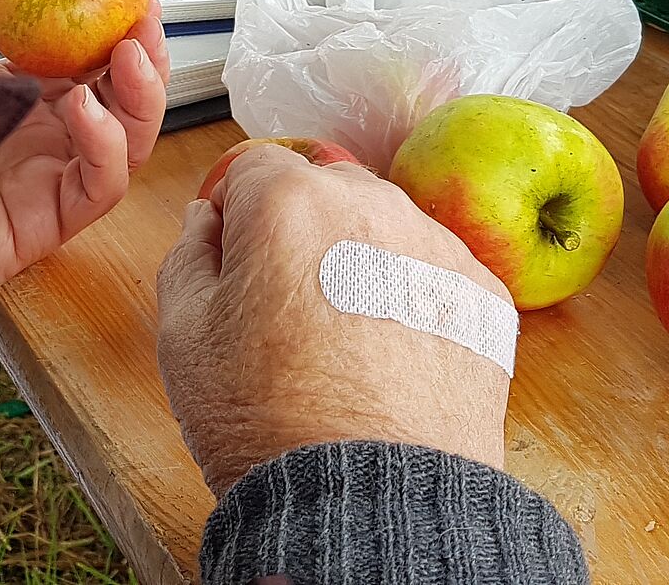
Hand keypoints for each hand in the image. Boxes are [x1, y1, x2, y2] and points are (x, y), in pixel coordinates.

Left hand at [0, 0, 167, 322]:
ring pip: (128, 142)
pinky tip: (84, 109)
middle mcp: (44, 140)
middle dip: (146, 53)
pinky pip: (100, 187)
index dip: (116, 23)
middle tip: (145, 14)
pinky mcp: (45, 222)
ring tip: (129, 53)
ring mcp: (49, 181)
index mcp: (20, 100)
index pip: (90, 59)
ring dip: (142, 95)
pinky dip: (106, 146)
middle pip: (123, 98)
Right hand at [156, 143, 510, 497]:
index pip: (254, 168)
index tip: (236, 260)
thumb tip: (206, 220)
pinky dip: (411, 301)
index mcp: (290, 203)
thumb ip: (187, 256)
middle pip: (324, 192)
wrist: (371, 501)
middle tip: (284, 312)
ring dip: (359, 262)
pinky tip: (388, 359)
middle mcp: (373, 206)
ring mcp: (438, 249)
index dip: (237, 213)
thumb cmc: (267, 422)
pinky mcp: (484, 297)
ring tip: (342, 344)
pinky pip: (434, 275)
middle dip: (300, 233)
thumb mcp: (184, 337)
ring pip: (385, 230)